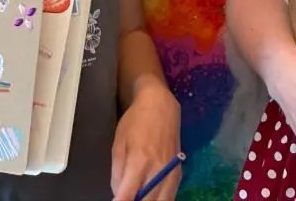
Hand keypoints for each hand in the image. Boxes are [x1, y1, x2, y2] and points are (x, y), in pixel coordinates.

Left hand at [110, 83, 181, 199]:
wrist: (160, 104)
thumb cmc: (136, 121)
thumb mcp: (118, 144)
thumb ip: (117, 173)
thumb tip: (118, 194)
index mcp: (139, 162)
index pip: (128, 196)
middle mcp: (158, 170)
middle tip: (126, 199)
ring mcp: (171, 172)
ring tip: (139, 197)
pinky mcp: (178, 171)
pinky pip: (170, 195)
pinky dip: (160, 200)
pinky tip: (151, 198)